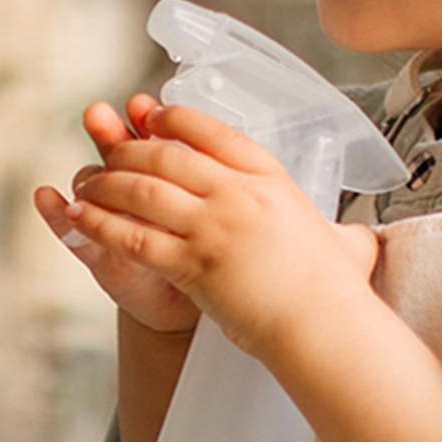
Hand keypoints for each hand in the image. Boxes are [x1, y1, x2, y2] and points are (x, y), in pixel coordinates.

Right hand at [34, 94, 203, 336]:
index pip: (151, 134)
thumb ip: (212, 177)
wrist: (198, 302)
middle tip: (100, 117)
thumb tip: (221, 146)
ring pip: (90, 182)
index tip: (142, 106)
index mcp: (167, 173)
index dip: (145, 118)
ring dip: (88, 172)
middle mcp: (134, 189)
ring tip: (89, 169)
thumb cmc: (213, 252)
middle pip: (115, 151)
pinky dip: (56, 211)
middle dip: (110, 133)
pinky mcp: (96, 248)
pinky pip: (72, 228)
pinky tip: (47, 197)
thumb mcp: (218, 211)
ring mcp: (111, 215)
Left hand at [47, 99, 381, 359]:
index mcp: (272, 179)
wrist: (323, 326)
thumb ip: (344, 235)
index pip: (214, 132)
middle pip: (169, 155)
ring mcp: (214, 227)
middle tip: (109, 149)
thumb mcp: (345, 245)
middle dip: (130, 148)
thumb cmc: (335, 292)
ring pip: (143, 190)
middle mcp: (239, 194)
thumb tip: (361, 242)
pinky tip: (80, 218)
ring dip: (107, 183)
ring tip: (87, 183)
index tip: (152, 116)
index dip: (175, 120)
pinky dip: (100, 223)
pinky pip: (133, 235)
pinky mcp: (193, 263)